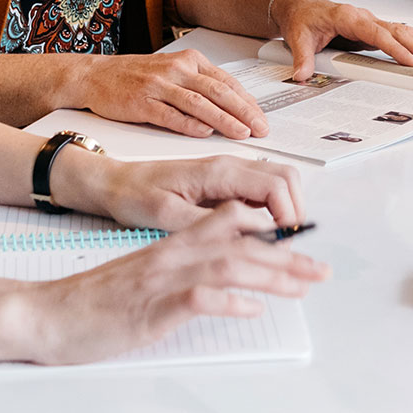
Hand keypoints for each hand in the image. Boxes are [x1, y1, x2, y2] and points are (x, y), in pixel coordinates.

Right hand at [18, 201, 327, 364]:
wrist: (44, 313)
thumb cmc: (94, 301)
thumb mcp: (145, 275)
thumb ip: (184, 270)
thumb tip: (229, 284)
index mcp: (172, 245)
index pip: (231, 227)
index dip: (271, 234)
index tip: (303, 246)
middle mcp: (171, 255)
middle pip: (240, 246)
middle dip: (286, 257)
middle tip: (319, 270)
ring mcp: (160, 278)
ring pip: (227, 265)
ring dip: (269, 274)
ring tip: (300, 285)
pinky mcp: (148, 307)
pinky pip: (196, 297)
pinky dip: (227, 301)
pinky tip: (250, 308)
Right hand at [60, 50, 266, 140]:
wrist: (94, 75)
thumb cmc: (135, 76)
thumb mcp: (173, 72)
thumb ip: (200, 86)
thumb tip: (233, 107)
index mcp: (189, 60)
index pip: (227, 82)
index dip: (248, 101)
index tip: (262, 118)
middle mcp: (176, 69)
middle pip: (218, 92)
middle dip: (244, 112)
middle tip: (261, 128)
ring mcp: (158, 85)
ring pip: (199, 103)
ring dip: (224, 120)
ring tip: (241, 134)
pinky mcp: (141, 102)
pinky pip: (170, 114)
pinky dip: (189, 125)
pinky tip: (204, 133)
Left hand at [75, 153, 305, 231]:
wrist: (116, 183)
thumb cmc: (135, 196)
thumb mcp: (167, 217)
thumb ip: (210, 225)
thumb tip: (247, 237)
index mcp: (219, 172)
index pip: (276, 185)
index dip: (290, 215)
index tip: (285, 244)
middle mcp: (230, 165)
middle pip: (286, 178)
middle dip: (296, 211)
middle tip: (288, 246)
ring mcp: (230, 171)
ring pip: (279, 181)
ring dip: (287, 209)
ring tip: (276, 243)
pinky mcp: (226, 181)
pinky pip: (262, 189)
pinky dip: (273, 209)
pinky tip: (258, 234)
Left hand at [273, 0, 412, 79]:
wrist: (298, 6)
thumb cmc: (301, 18)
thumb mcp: (297, 38)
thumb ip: (302, 58)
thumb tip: (302, 75)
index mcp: (348, 16)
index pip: (377, 33)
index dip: (395, 48)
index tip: (410, 62)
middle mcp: (363, 17)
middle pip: (399, 31)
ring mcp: (370, 23)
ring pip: (402, 32)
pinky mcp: (372, 31)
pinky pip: (397, 37)